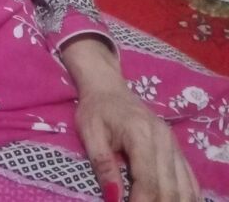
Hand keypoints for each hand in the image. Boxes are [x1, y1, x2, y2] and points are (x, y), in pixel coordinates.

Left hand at [76, 82, 200, 200]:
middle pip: (169, 188)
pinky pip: (189, 178)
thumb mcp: (89, 133)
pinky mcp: (177, 148)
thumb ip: (103, 166)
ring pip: (184, 187)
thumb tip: (114, 198)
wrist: (108, 87)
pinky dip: (186, 196)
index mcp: (140, 133)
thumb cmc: (96, 109)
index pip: (147, 180)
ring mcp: (173, 143)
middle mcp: (163, 139)